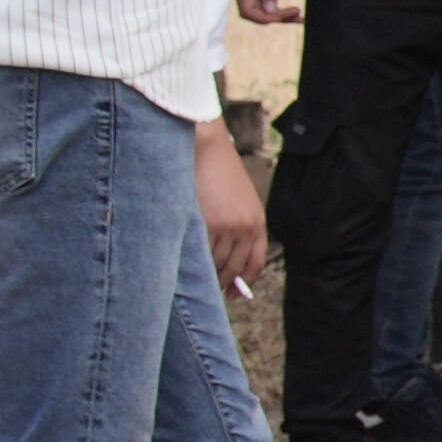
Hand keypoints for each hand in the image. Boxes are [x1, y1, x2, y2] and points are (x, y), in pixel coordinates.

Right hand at [191, 117, 269, 291]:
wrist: (206, 148)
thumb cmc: (218, 172)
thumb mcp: (239, 200)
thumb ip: (238, 227)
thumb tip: (224, 263)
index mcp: (257, 222)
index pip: (254, 263)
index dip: (244, 282)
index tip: (233, 294)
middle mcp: (246, 228)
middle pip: (233, 268)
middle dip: (221, 283)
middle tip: (207, 293)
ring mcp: (227, 226)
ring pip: (215, 263)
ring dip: (205, 274)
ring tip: (192, 282)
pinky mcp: (208, 223)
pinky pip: (201, 252)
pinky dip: (193, 262)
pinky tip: (184, 266)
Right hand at [233, 0, 295, 30]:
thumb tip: (269, 12)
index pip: (250, 13)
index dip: (269, 18)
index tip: (290, 12)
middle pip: (256, 15)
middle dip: (277, 18)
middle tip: (298, 16)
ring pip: (261, 11)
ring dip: (279, 15)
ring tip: (299, 17)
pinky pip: (263, 3)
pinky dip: (276, 7)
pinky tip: (291, 9)